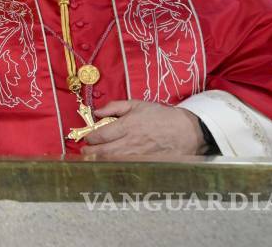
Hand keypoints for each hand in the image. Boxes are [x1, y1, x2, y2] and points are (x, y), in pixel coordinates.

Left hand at [80, 100, 206, 156]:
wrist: (186, 131)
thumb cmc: (161, 116)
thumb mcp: (138, 104)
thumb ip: (115, 106)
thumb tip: (97, 111)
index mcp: (127, 125)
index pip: (101, 135)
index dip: (90, 138)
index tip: (87, 137)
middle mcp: (131, 142)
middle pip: (104, 151)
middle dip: (90, 152)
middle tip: (85, 150)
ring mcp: (138, 155)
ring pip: (112, 161)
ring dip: (100, 161)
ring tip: (93, 158)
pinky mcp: (145, 164)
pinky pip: (125, 167)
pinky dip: (115, 167)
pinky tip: (110, 165)